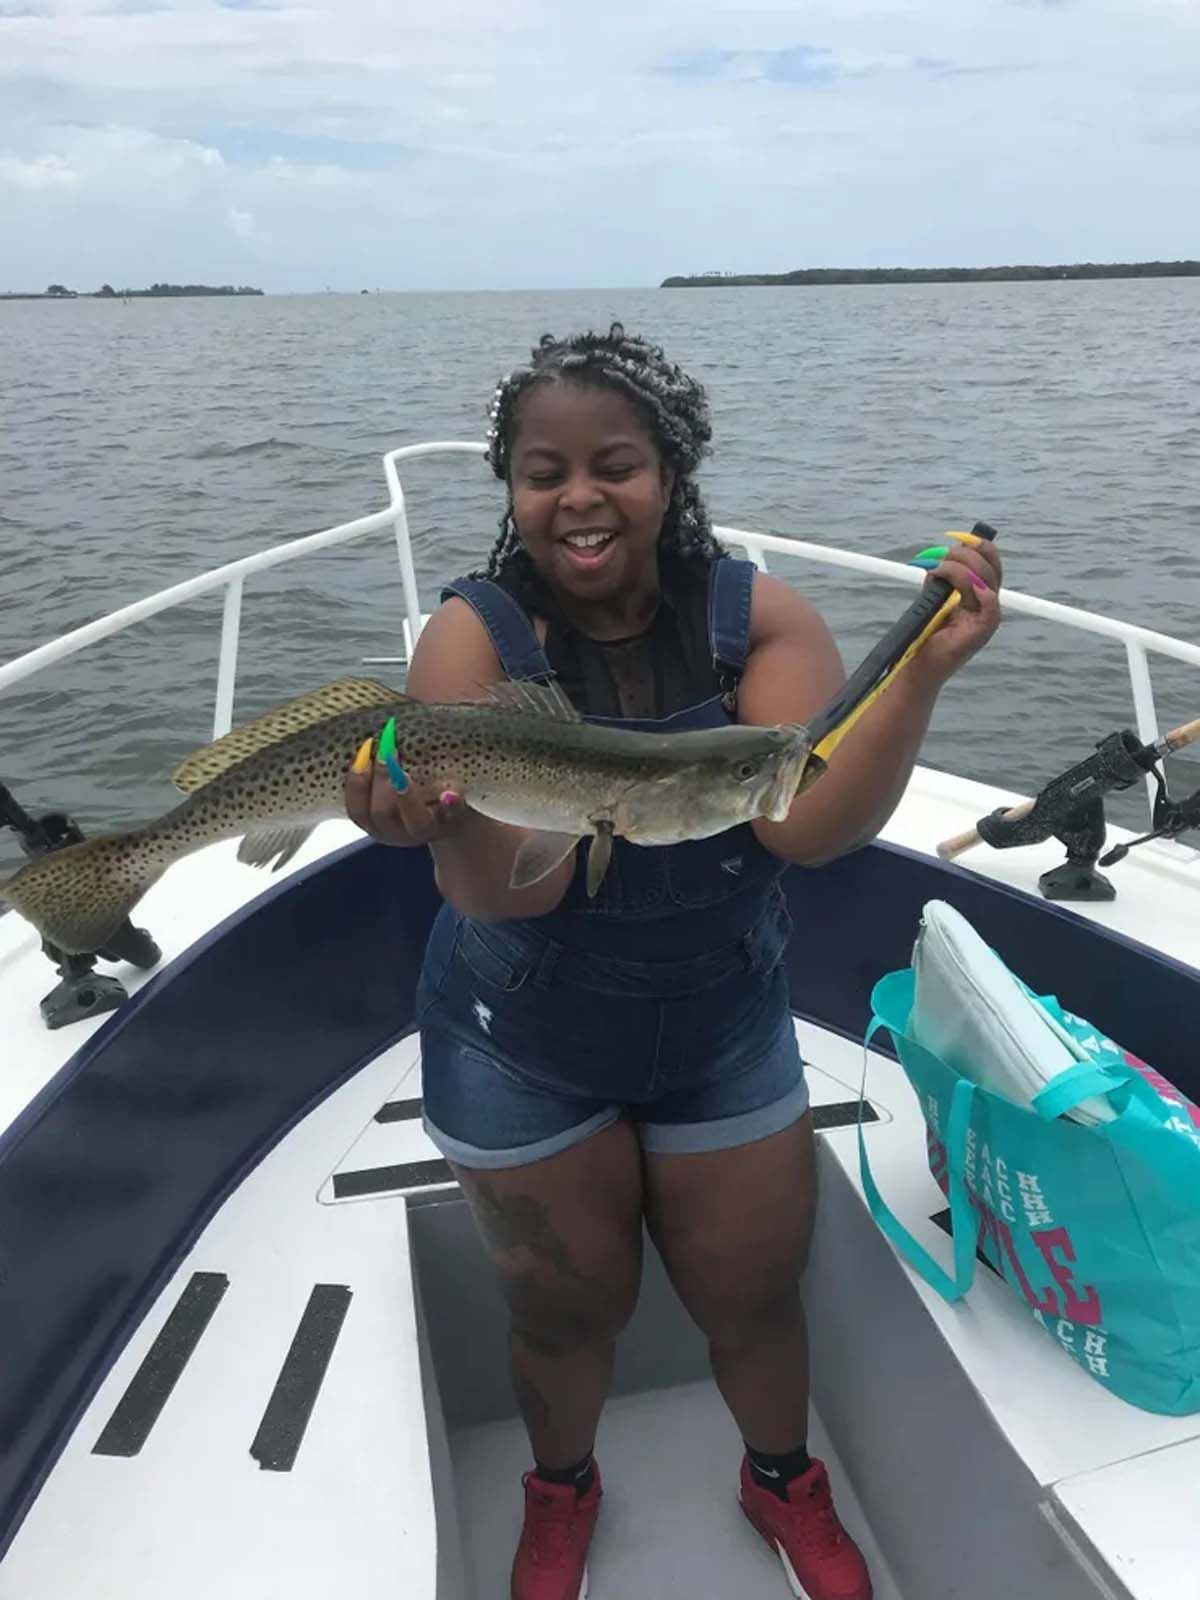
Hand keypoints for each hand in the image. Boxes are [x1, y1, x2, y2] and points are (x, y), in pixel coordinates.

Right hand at [343, 735, 465, 846]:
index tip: (363, 754)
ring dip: (407, 795)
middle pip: (382, 814)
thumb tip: (364, 727)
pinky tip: (448, 793)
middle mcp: (399, 832)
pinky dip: (450, 805)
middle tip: (386, 751)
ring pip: (414, 821)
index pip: (357, 811)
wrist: (453, 820)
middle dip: (380, 780)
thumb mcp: (388, 787)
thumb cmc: (414, 795)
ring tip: (405, 772)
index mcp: (378, 824)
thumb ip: (374, 766)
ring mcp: (428, 828)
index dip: (356, 785)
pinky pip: (453, 815)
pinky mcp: (455, 820)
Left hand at [910, 534, 1002, 683]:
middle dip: (965, 556)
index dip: (979, 546)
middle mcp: (987, 604)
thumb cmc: (925, 634)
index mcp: (980, 594)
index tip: (957, 538)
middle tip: (941, 557)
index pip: (990, 562)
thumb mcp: (932, 599)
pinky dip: (984, 595)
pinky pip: (991, 609)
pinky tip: (970, 588)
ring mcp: (987, 619)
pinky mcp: (981, 633)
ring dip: (960, 570)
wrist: (918, 665)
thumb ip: (940, 579)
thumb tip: (937, 559)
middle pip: (990, 568)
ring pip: (985, 582)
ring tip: (937, 569)